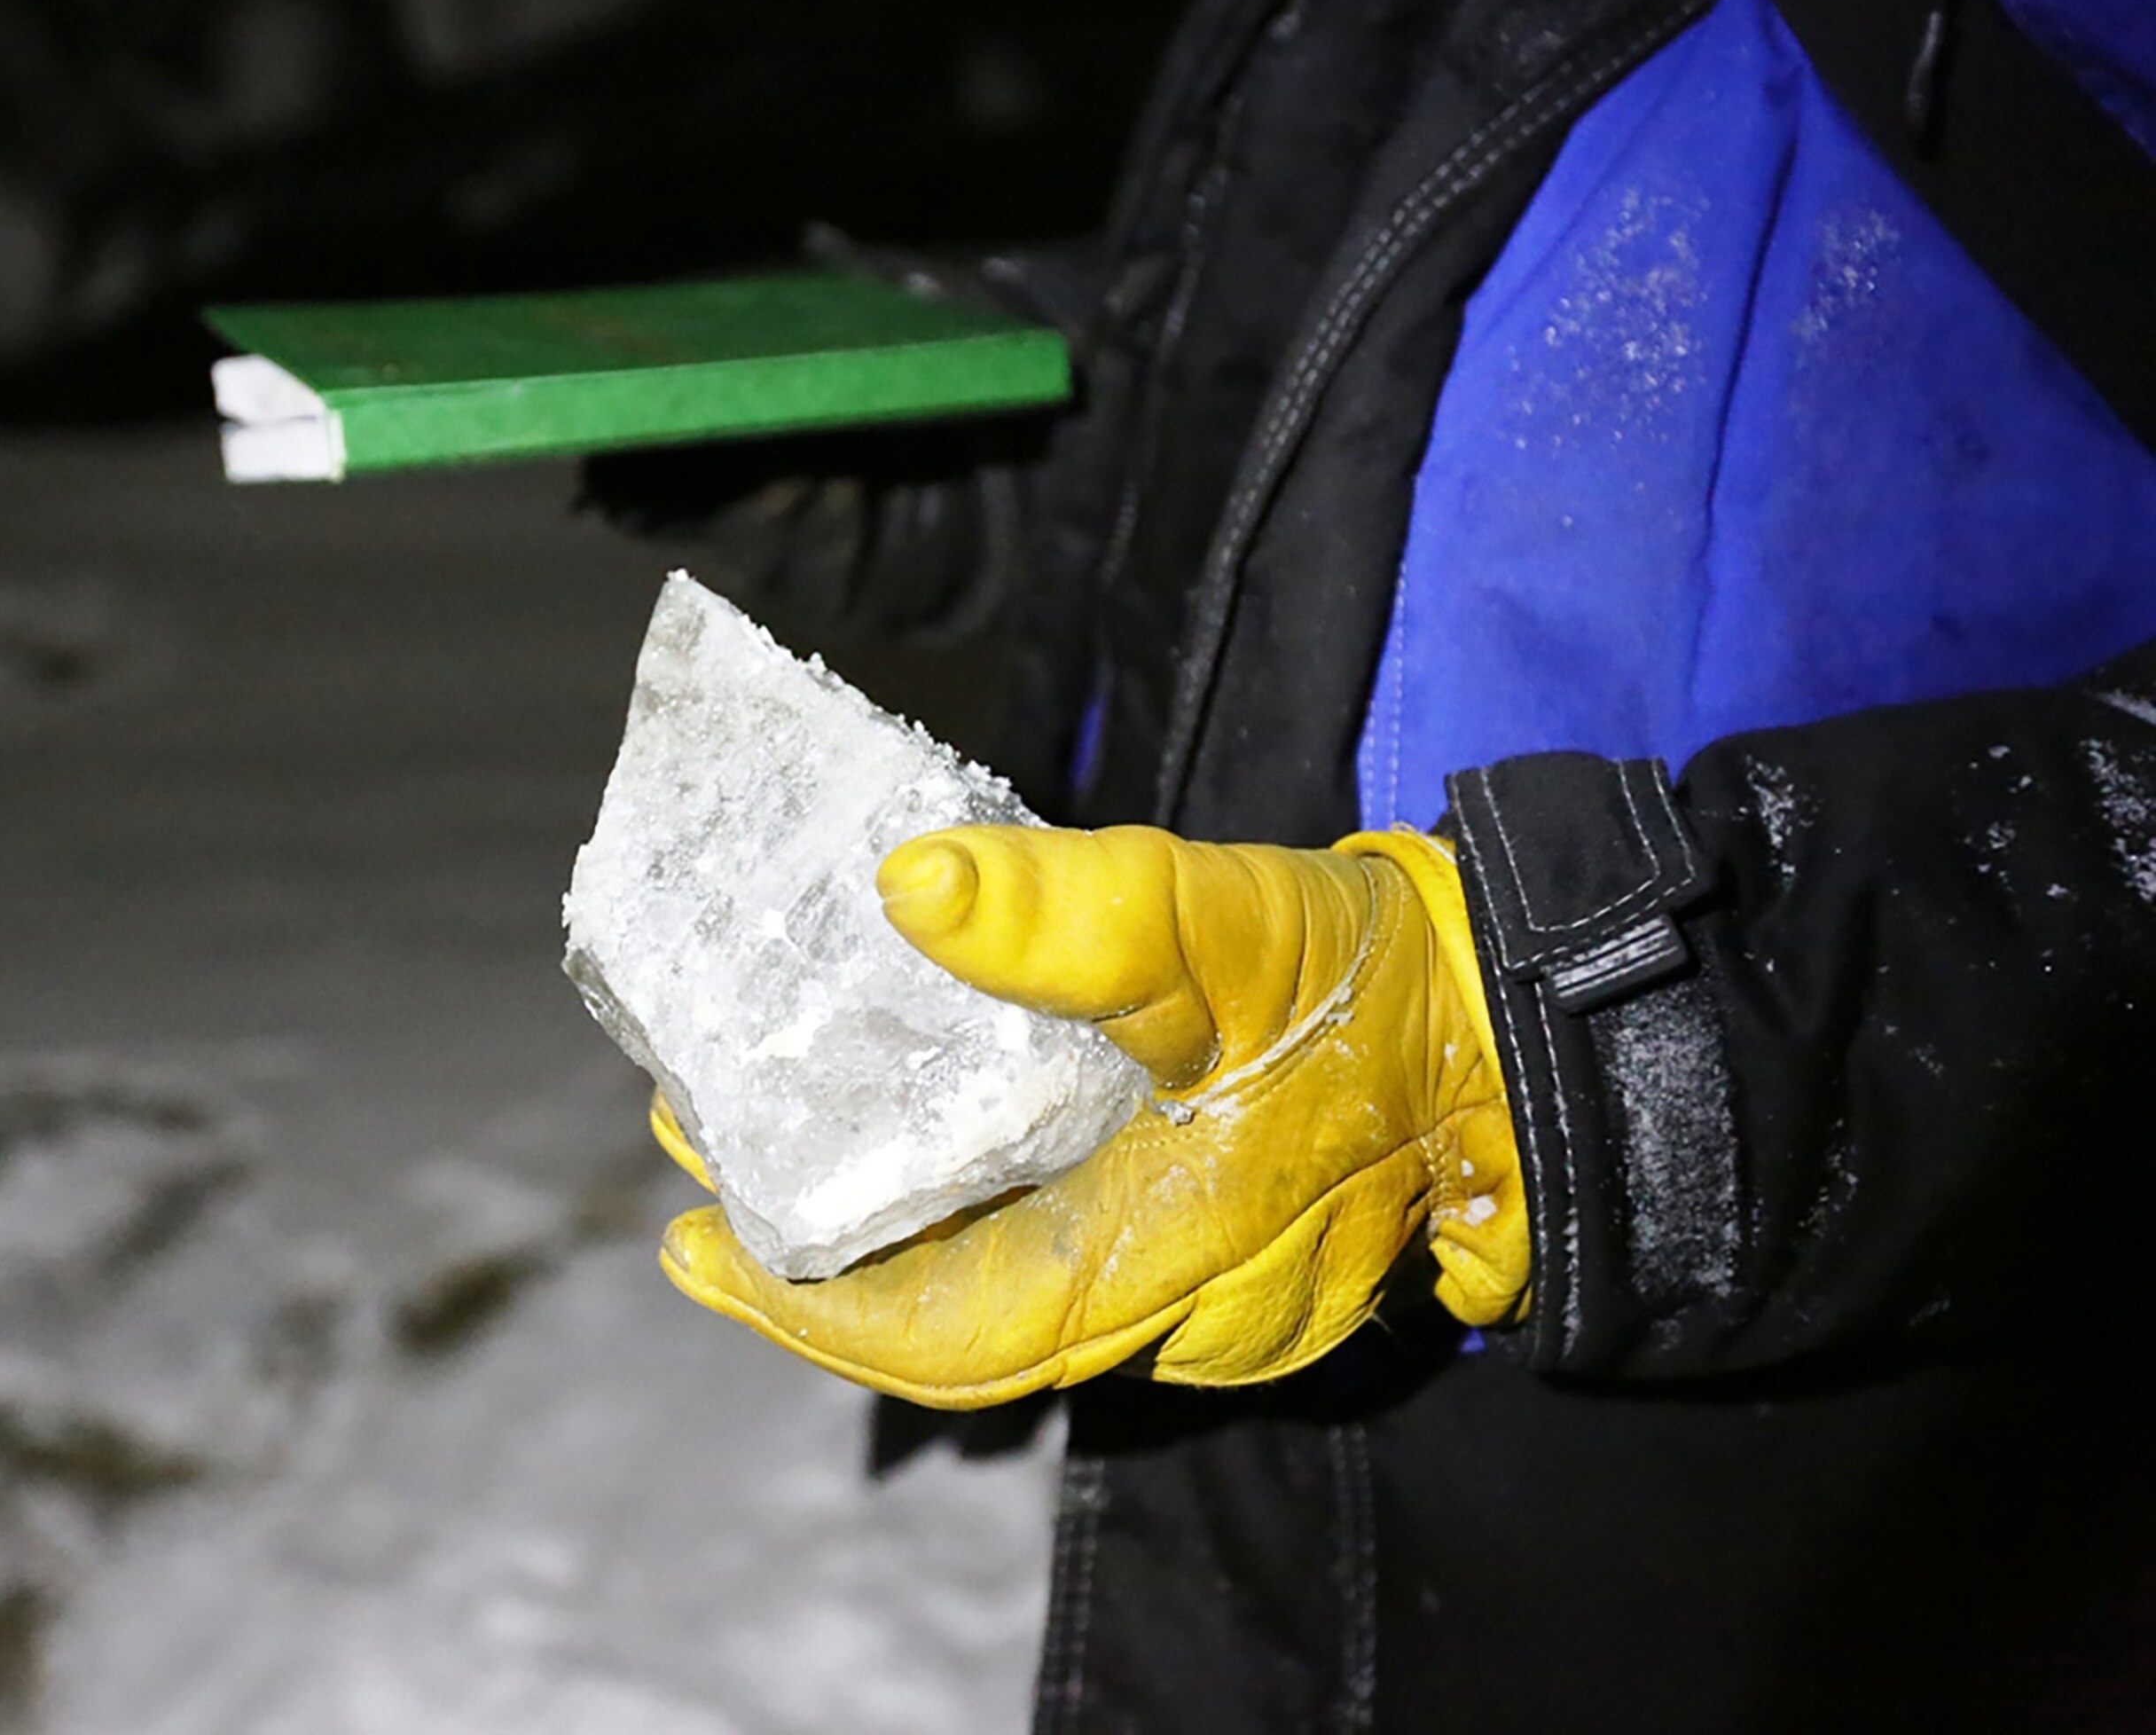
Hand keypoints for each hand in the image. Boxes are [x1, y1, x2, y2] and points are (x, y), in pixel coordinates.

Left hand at [654, 824, 1530, 1408]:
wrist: (1524, 1025)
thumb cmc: (1379, 989)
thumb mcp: (1223, 930)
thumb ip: (1073, 916)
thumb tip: (909, 885)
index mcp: (1152, 1259)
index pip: (936, 1331)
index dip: (802, 1303)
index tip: (693, 1240)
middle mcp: (1165, 1309)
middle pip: (952, 1327)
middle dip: (819, 1262)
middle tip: (705, 1167)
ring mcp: (1199, 1293)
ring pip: (1005, 1300)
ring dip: (886, 1235)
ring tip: (778, 1144)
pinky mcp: (1214, 1243)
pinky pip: (1061, 1263)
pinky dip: (968, 1218)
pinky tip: (915, 1145)